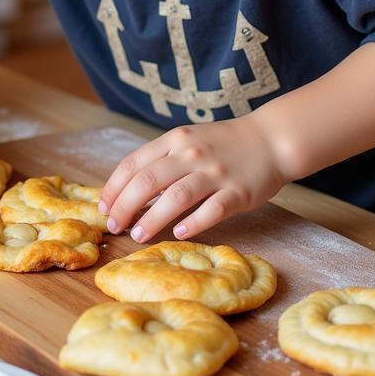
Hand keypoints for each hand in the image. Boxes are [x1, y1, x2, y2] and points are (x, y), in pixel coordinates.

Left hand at [97, 116, 285, 242]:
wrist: (271, 140)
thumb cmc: (223, 145)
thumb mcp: (188, 141)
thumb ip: (162, 161)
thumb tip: (128, 193)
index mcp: (175, 139)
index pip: (134, 163)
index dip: (114, 188)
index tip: (104, 208)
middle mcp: (191, 153)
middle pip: (148, 181)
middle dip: (125, 206)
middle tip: (115, 226)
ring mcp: (215, 172)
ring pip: (176, 197)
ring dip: (152, 219)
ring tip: (137, 235)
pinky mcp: (237, 192)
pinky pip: (211, 210)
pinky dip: (192, 223)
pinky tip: (178, 234)